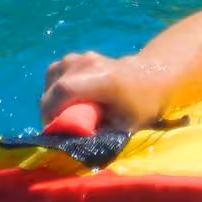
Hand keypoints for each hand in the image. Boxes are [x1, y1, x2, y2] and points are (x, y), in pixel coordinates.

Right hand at [40, 51, 168, 131]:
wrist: (151, 75)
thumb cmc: (142, 105)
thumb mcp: (124, 126)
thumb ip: (98, 136)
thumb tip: (71, 145)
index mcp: (103, 79)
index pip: (64, 89)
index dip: (51, 111)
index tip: (53, 130)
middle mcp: (89, 62)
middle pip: (54, 86)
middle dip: (49, 110)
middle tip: (57, 128)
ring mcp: (81, 56)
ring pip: (52, 78)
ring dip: (51, 98)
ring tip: (63, 114)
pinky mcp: (75, 57)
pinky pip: (55, 73)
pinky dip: (54, 88)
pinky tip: (65, 100)